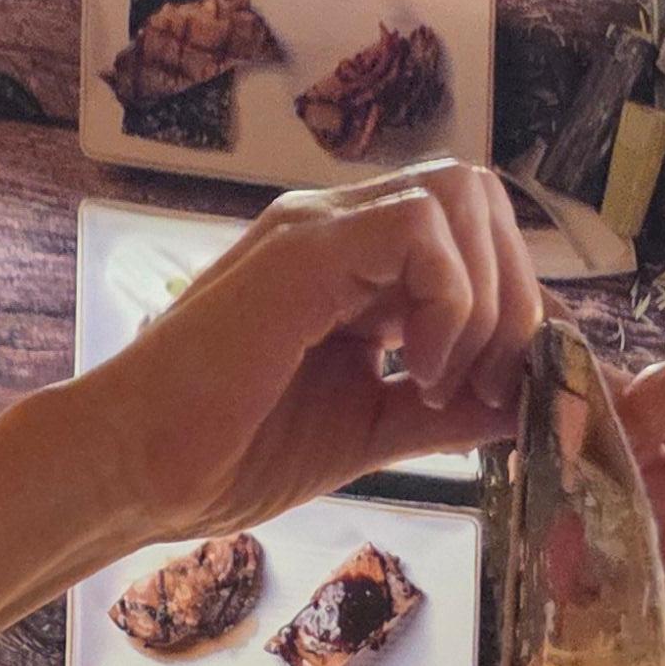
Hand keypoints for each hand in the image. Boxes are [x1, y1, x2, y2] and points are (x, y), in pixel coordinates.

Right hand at [81, 162, 542, 545]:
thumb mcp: (370, 431)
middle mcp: (343, 228)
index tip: (505, 396)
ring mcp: (321, 228)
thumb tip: (527, 402)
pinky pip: (419, 228)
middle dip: (514, 297)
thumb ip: (447, 412)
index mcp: (357, 264)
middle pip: (479, 199)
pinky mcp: (304, 248)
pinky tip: (419, 373)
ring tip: (448, 383)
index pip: (473, 236)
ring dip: (485, 296)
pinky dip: (449, 302)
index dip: (515, 307)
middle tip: (489, 389)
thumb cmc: (231, 454)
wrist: (137, 469)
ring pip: (460, 195)